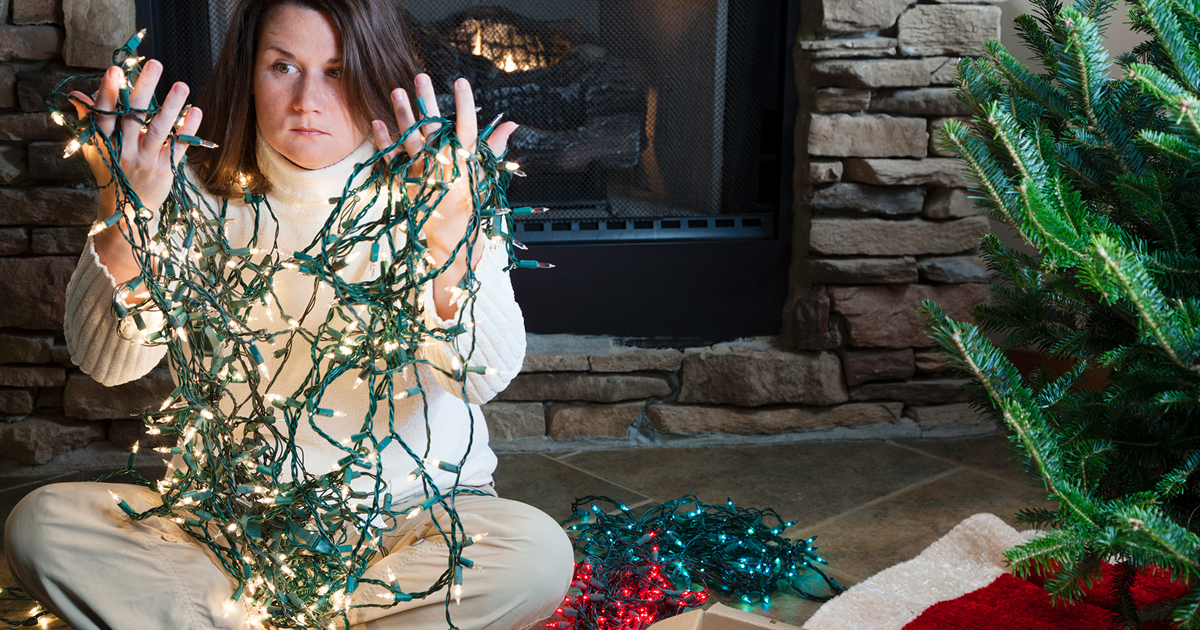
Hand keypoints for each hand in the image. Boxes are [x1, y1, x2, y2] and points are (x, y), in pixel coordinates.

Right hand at [69, 61, 201, 232]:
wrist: (125, 213)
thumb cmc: (111, 173)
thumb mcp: (95, 149)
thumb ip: (89, 120)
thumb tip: (76, 95)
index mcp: (104, 143)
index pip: (104, 114)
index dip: (108, 92)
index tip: (115, 70)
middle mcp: (124, 151)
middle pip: (133, 116)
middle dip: (144, 89)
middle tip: (156, 64)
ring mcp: (145, 161)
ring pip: (158, 130)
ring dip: (171, 107)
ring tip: (182, 85)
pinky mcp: (165, 170)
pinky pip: (178, 148)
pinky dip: (187, 130)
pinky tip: (196, 111)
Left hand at [369, 73, 518, 262]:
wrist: (451, 232)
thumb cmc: (470, 197)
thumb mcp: (484, 170)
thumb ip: (495, 145)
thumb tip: (512, 123)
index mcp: (465, 159)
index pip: (467, 127)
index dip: (465, 104)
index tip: (462, 81)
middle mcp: (443, 163)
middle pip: (434, 127)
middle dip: (428, 100)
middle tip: (421, 76)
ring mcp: (422, 171)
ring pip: (410, 138)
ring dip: (403, 114)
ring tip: (397, 91)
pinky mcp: (406, 180)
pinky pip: (392, 158)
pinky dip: (384, 141)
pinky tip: (377, 121)